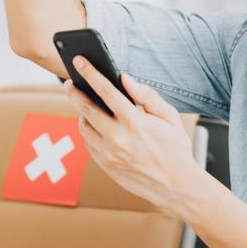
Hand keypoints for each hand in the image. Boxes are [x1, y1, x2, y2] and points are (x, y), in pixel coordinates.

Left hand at [62, 57, 198, 214]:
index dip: (90, 73)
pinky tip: (96, 126)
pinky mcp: (105, 165)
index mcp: (135, 122)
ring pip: (83, 126)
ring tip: (87, 105)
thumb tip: (124, 78)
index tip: (78, 61)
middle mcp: (118, 138)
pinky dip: (89, 131)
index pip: (105, 90)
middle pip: (85, 108)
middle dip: (75, 91)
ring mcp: (109, 154)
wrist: (176, 186)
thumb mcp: (169, 117)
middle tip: (70, 83)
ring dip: (82, 113)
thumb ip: (147, 95)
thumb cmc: (175, 149)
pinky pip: (88, 143)